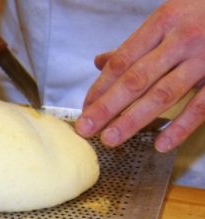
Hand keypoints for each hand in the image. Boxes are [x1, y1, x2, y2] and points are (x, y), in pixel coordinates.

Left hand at [76, 0, 204, 152]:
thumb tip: (100, 62)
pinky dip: (180, 127)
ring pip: (163, 94)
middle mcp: (182, 40)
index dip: (100, 88)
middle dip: (107, 107)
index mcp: (163, 23)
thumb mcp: (169, 18)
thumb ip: (136, 44)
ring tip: (111, 138)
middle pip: (136, 79)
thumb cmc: (203, 14)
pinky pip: (200, 106)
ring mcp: (204, 59)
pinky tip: (161, 144)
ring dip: (134, 120)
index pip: (122, 61)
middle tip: (86, 129)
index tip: (84, 110)